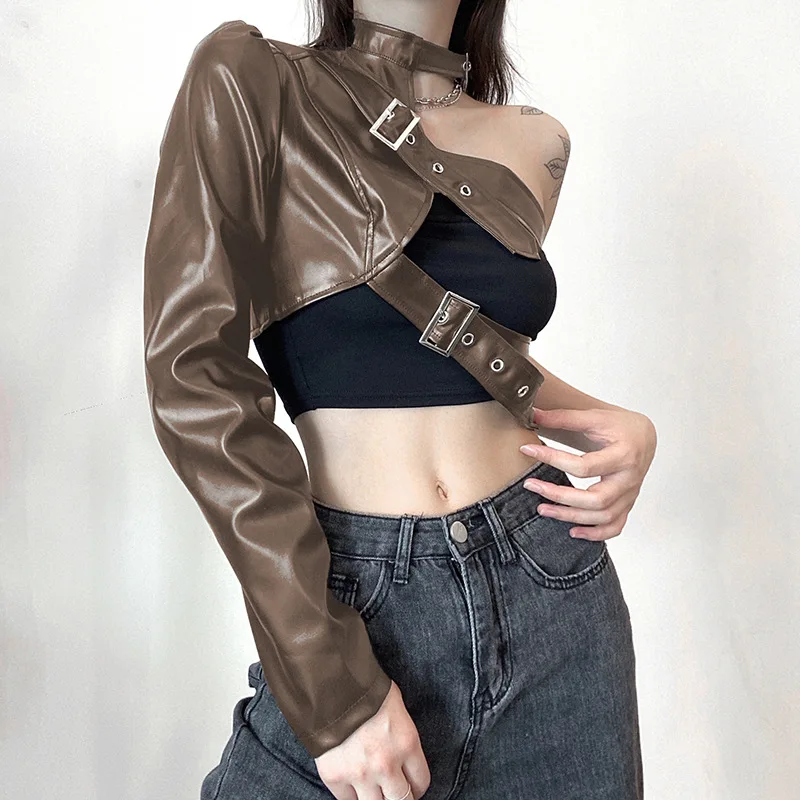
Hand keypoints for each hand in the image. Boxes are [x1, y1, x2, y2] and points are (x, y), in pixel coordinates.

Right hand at [314, 680, 429, 799]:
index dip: (416, 785)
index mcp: (406, 744)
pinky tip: (352, 783)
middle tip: (394, 791)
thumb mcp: (396, 708)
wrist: (330, 682)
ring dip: (375, 798)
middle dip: (399, 796)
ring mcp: (360, 773)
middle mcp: (386, 764)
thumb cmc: (365, 688)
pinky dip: (350, 795)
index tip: (411, 784)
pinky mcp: (335, 777)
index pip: (421, 782)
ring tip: (373, 788)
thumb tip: (403, 758)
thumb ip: (402, 737)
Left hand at [518, 407, 656, 539]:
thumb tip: (532, 414)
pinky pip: (616, 526)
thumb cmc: (618, 426)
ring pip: (603, 516)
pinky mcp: (627, 504)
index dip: (553, 459)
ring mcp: (630, 494)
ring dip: (571, 516)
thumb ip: (564, 417)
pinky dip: (596, 534)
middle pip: (596, 499)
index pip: (584, 466)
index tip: (527, 449)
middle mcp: (629, 478)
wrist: (643, 436)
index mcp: (624, 454)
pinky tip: (573, 532)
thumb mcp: (594, 417)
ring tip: (542, 509)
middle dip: (560, 496)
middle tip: (531, 485)